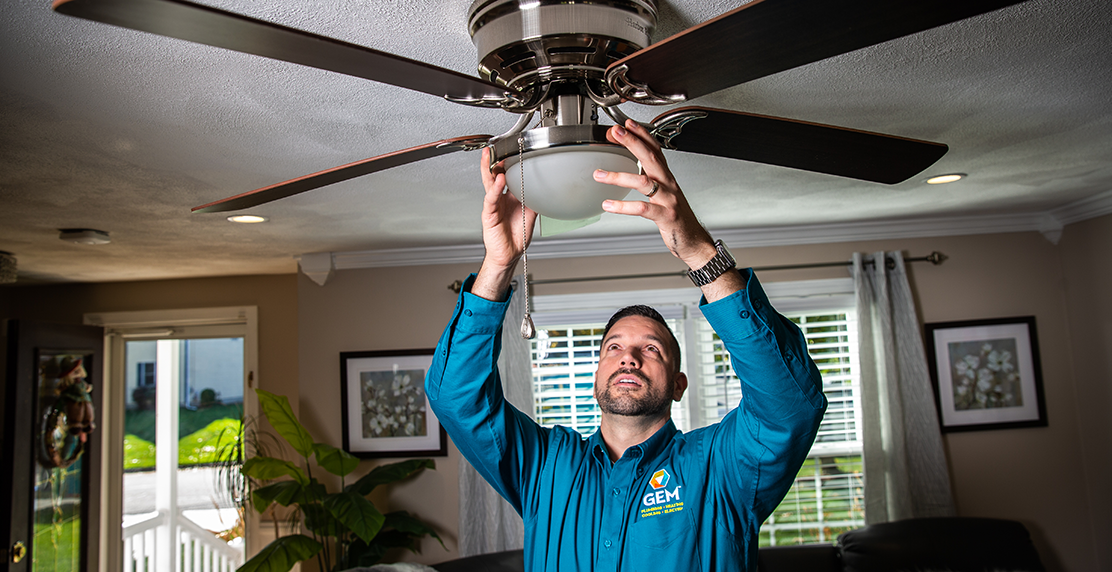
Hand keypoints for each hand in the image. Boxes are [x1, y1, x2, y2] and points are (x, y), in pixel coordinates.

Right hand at [474, 146, 537, 300]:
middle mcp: (499, 198)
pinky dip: (495, 190)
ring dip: (489, 169)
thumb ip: (535, 199)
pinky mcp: (489, 214)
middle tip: (495, 147)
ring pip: (489, 184)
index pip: (507, 175)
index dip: (507, 163)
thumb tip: (547, 189)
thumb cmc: (517, 235)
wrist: (510, 253)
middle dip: (493, 161)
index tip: (511, 150)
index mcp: (509, 196)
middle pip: (494, 175)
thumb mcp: (531, 213)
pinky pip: (491, 199)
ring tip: (491, 157)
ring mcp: (493, 205)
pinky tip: (499, 181)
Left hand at [594, 120, 716, 269]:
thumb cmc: (675, 216)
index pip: (656, 149)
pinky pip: (643, 208)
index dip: (643, 135)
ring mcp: (668, 199)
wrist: (693, 239)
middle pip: (651, 158)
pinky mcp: (665, 216)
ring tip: (599, 175)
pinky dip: (624, 206)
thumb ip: (647, 179)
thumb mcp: (663, 194)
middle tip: (616, 132)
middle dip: (632, 142)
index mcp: (667, 177)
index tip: (627, 124)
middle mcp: (669, 184)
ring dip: (619, 176)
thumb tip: (625, 168)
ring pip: (644, 182)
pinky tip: (609, 205)